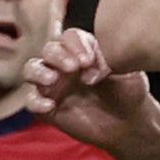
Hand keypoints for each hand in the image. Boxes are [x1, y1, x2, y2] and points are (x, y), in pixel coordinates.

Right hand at [29, 27, 156, 152]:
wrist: (128, 122)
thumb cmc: (128, 91)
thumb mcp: (127, 72)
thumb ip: (111, 63)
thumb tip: (90, 70)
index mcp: (83, 50)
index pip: (70, 37)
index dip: (76, 44)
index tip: (88, 60)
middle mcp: (64, 63)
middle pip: (49, 49)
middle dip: (58, 55)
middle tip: (74, 67)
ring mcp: (53, 84)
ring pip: (32, 69)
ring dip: (39, 72)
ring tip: (53, 79)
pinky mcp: (47, 107)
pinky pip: (31, 100)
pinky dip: (35, 101)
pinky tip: (50, 105)